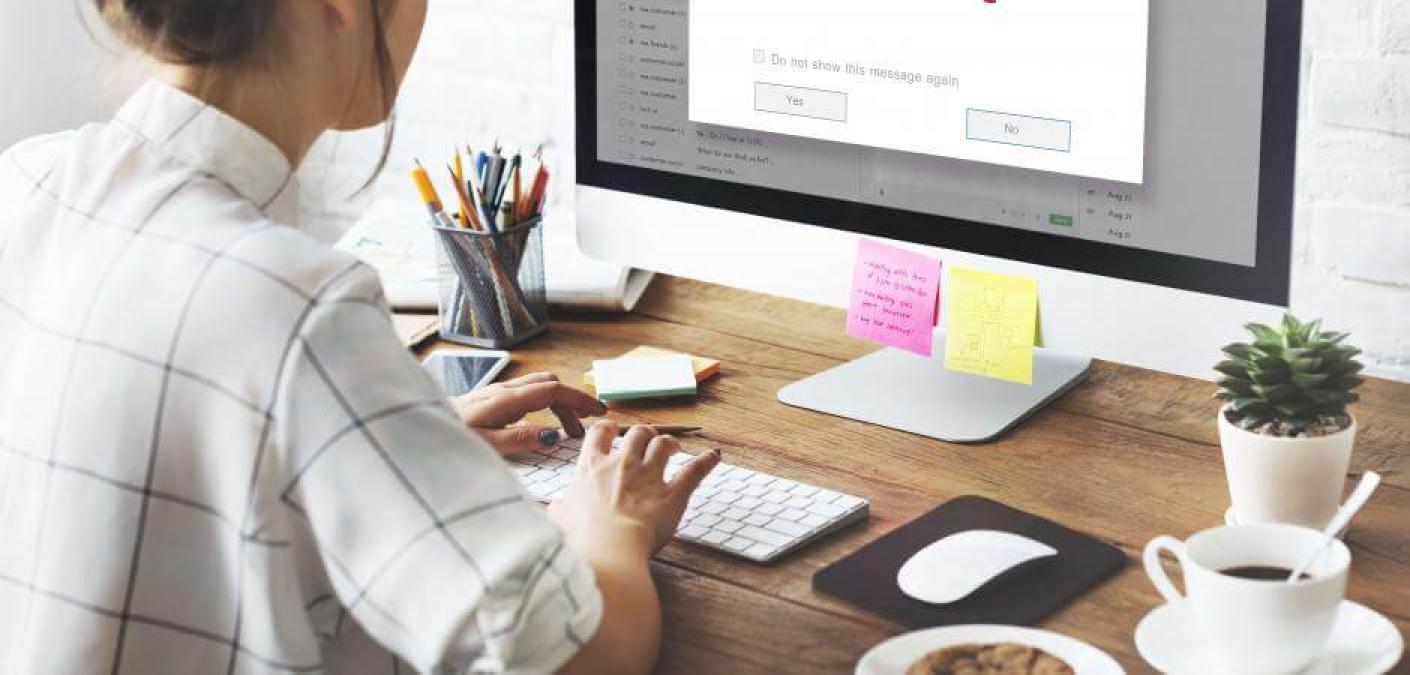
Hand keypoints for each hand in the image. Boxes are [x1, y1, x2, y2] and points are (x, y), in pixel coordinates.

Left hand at [452, 373, 606, 454]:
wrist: (416, 432)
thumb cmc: (449, 439)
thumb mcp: (486, 447)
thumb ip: (520, 439)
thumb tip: (552, 435)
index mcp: (506, 400)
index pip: (553, 390)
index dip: (579, 399)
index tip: (598, 413)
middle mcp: (502, 391)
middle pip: (549, 384)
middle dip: (572, 401)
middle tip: (585, 426)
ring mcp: (495, 393)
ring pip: (537, 387)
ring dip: (558, 402)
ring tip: (567, 430)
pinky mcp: (488, 400)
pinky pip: (525, 394)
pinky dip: (543, 405)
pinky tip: (540, 425)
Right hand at [548, 421, 720, 556]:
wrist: (607, 547)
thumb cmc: (581, 537)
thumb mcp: (559, 520)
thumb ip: (560, 509)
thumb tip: (554, 509)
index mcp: (592, 467)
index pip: (600, 433)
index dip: (609, 429)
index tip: (613, 431)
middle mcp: (622, 464)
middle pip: (637, 433)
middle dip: (644, 434)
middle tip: (647, 441)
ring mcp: (650, 476)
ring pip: (664, 444)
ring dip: (670, 443)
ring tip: (674, 446)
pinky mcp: (673, 493)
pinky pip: (694, 471)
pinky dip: (706, 462)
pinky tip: (714, 456)